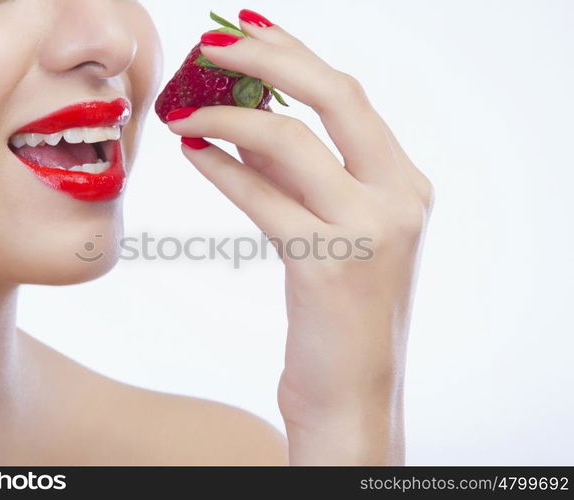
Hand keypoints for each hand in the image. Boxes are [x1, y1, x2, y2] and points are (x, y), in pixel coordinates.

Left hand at [166, 12, 433, 464]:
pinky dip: (221, 168)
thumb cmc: (338, 314)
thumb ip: (299, 176)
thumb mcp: (331, 230)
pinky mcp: (326, 264)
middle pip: (333, 94)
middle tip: (211, 44)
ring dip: (225, 116)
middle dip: (266, 57)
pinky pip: (261, 197)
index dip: (295, 54)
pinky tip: (193, 152)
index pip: (349, 97)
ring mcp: (369, 229)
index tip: (247, 30)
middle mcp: (400, 197)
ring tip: (182, 109)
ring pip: (289, 140)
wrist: (353, 394)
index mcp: (406, 183)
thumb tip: (246, 121)